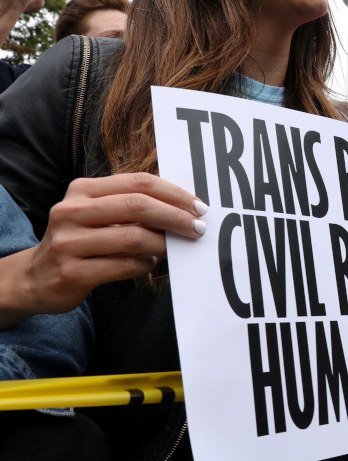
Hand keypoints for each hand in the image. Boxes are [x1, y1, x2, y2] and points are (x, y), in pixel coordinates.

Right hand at [18, 174, 207, 315]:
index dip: (174, 193)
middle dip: (176, 217)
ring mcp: (69, 242)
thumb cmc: (79, 241)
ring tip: (175, 249)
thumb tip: (183, 208)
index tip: (199, 207)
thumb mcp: (96, 212)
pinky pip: (124, 266)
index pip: (139, 182)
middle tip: (198, 228)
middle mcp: (72, 211)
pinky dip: (145, 265)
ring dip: (164, 244)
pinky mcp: (72, 272)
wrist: (35, 278)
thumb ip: (130, 205)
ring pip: (133, 238)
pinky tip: (150, 264)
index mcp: (82, 189)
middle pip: (138, 206)